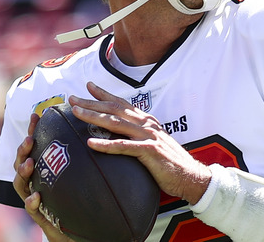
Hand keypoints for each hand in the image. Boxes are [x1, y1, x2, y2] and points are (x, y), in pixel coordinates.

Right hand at [13, 113, 71, 241]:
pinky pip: (31, 208)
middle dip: (23, 149)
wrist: (75, 229)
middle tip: (30, 140)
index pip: (36, 146)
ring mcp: (34, 196)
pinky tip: (36, 196)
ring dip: (23, 172)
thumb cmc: (77, 198)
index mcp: (44, 168)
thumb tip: (99, 131)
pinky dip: (31, 201)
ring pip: (21, 183)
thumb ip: (82, 155)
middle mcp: (35, 180)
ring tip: (29, 163)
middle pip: (22, 161)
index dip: (34, 130)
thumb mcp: (80, 173)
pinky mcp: (39, 214)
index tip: (38, 115)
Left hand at [68, 82, 211, 203]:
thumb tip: (124, 135)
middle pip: (115, 109)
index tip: (88, 86)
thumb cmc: (171, 163)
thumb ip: (140, 136)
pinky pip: (123, 147)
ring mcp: (148, 136)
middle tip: (72, 98)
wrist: (190, 176)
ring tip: (76, 113)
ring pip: (116, 123)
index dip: (105, 94)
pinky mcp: (149, 151)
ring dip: (94, 116)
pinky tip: (91, 143)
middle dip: (92, 102)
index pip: (123, 103)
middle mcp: (147, 124)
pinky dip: (106, 144)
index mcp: (147, 122)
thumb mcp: (154, 143)